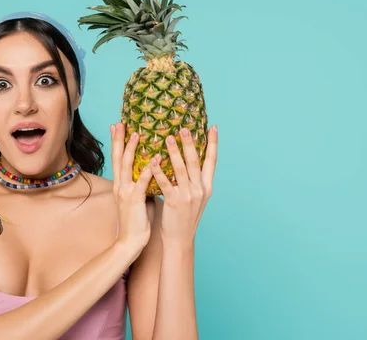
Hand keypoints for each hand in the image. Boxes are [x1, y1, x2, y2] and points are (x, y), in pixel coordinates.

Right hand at [110, 122, 153, 255]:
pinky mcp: (134, 200)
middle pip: (118, 158)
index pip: (119, 159)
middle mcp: (120, 185)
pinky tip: (155, 159)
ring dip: (132, 149)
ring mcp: (126, 192)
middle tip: (119, 123)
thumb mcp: (139, 197)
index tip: (118, 126)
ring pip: (128, 166)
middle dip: (119, 139)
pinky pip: (142, 182)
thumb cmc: (137, 219)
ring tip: (137, 134)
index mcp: (121, 184)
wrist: (131, 241)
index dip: (118, 142)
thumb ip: (143, 183)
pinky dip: (148, 170)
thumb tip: (153, 171)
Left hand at [149, 125, 217, 245]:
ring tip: (167, 137)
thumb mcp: (196, 198)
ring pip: (180, 169)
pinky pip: (165, 182)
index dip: (213, 144)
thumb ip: (194, 180)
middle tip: (184, 128)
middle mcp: (200, 189)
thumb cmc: (184, 216)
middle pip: (195, 161)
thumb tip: (189, 159)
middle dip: (190, 143)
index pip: (212, 161)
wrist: (179, 239)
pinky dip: (158, 170)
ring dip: (174, 151)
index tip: (213, 128)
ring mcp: (188, 196)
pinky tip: (152, 160)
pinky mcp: (174, 202)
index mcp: (207, 187)